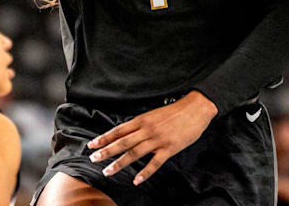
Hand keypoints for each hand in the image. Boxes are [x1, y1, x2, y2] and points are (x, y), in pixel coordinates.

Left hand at [87, 91, 217, 184]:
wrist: (196, 108)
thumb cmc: (176, 111)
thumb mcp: (154, 114)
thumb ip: (141, 124)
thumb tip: (128, 133)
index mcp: (142, 120)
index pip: (119, 130)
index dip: (105, 138)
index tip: (92, 145)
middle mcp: (147, 129)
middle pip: (123, 142)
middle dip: (106, 151)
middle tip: (93, 159)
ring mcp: (158, 139)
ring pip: (135, 153)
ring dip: (120, 163)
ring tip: (108, 171)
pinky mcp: (169, 148)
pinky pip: (155, 163)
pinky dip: (145, 172)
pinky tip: (137, 180)